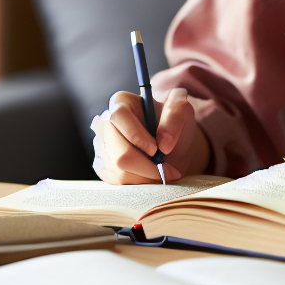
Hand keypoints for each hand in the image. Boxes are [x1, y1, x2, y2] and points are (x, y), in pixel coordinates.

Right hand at [91, 88, 211, 183]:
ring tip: (161, 170)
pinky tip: (149, 173)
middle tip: (168, 170)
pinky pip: (117, 181)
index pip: (118, 117)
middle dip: (146, 166)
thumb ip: (175, 116)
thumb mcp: (183, 110)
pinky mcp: (102, 166)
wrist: (172, 148)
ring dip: (145, 176)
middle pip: (117, 153)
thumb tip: (163, 143)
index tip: (156, 149)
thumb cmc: (174, 126)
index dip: (137, 136)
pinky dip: (138, 182)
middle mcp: (105, 123)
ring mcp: (101, 146)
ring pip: (118, 171)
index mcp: (121, 102)